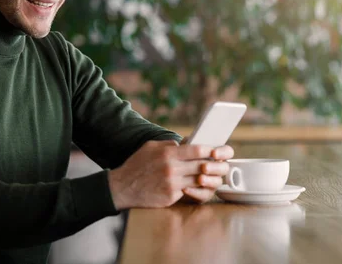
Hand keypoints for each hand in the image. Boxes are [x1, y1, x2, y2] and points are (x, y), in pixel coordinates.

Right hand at [108, 140, 232, 208]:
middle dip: (213, 165)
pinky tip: (198, 187)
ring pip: (199, 180)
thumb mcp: (150, 147)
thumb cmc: (136, 165)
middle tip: (220, 164)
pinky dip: (195, 189)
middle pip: (202, 165)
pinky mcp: (170, 196)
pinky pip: (189, 192)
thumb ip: (168, 145)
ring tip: (212, 176)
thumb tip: (184, 144)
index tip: (215, 151)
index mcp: (168, 154)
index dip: (209, 150)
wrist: (122, 187)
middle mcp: (172, 168)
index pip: (197, 150)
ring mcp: (172, 184)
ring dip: (207, 178)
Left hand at [180, 144, 233, 203]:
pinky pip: (204, 195)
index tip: (214, 153)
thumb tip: (191, 140)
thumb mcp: (184, 148)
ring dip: (209, 180)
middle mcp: (217, 168)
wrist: (171, 176)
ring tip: (199, 179)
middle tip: (204, 167)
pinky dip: (195, 192)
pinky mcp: (204, 194)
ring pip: (217, 182)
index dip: (223, 152)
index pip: (227, 152)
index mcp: (215, 155)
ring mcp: (212, 181)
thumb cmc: (180, 158)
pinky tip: (186, 188)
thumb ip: (190, 143)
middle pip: (225, 168)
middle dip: (215, 167)